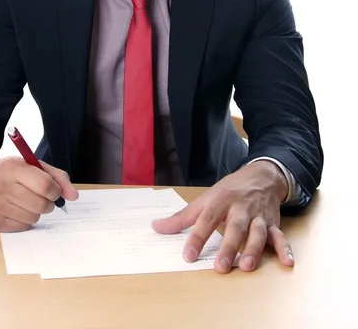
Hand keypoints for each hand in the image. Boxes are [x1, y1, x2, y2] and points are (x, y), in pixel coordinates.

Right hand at [0, 154, 78, 231]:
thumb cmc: (7, 171)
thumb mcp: (30, 164)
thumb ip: (56, 176)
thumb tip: (73, 196)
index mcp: (12, 168)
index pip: (45, 185)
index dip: (56, 190)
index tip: (54, 190)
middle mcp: (1, 187)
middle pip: (41, 205)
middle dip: (47, 203)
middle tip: (41, 197)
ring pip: (33, 218)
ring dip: (35, 212)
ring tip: (25, 201)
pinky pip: (22, 227)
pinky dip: (24, 220)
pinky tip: (15, 209)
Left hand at [152, 161, 293, 272]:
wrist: (261, 176)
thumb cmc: (229, 190)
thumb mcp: (205, 199)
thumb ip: (182, 217)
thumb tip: (156, 227)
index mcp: (220, 200)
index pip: (206, 219)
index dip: (197, 237)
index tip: (188, 256)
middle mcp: (240, 208)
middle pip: (235, 228)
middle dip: (229, 247)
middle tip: (220, 267)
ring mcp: (258, 216)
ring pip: (257, 233)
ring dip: (254, 249)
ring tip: (247, 267)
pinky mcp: (273, 223)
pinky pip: (280, 236)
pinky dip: (285, 249)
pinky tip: (287, 262)